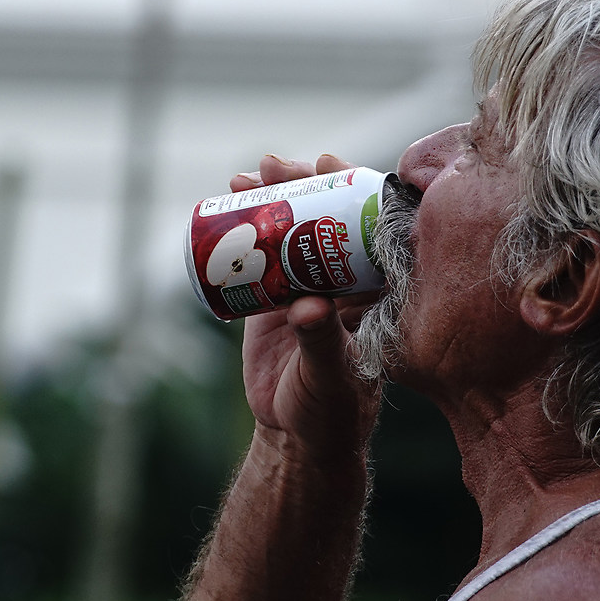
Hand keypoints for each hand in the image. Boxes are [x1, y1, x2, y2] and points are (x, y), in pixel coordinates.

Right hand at [231, 153, 381, 461]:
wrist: (297, 437)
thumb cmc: (332, 411)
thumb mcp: (331, 377)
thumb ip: (322, 343)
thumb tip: (308, 305)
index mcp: (372, 290)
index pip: (365, 225)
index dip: (349, 187)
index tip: (326, 163)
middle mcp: (341, 279)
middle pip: (323, 215)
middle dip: (299, 183)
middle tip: (273, 165)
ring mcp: (306, 285)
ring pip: (289, 228)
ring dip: (268, 198)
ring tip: (244, 178)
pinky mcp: (274, 298)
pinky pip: (260, 255)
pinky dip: (243, 229)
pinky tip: (227, 205)